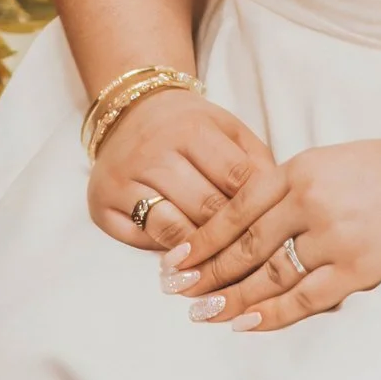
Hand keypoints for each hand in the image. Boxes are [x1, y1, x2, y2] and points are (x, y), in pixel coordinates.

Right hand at [87, 85, 276, 259]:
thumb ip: (258, 164)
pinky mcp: (102, 202)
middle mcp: (153, 151)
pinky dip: (166, 253)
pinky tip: (185, 259)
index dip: (260, 209)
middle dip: (235, 238)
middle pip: (207, 209)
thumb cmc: (191, 129)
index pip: (237, 180)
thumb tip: (278, 212)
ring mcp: (124, 177)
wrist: (130, 111)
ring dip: (202, 253)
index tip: (276, 231)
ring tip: (223, 267)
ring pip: (174, 230)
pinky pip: (141, 239)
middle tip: (257, 262)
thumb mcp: (229, 131)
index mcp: (191, 129)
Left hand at [164, 134, 380, 328]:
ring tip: (201, 312)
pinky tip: (245, 324)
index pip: (237, 207)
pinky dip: (273, 312)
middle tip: (174, 290)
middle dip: (207, 269)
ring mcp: (336, 235)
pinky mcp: (362, 267)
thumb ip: (297, 186)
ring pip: (269, 272)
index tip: (176, 256)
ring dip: (231, 295)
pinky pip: (307, 296)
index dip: (204, 236)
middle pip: (245, 242)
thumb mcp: (338, 160)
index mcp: (303, 167)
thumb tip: (257, 220)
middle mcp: (311, 199)